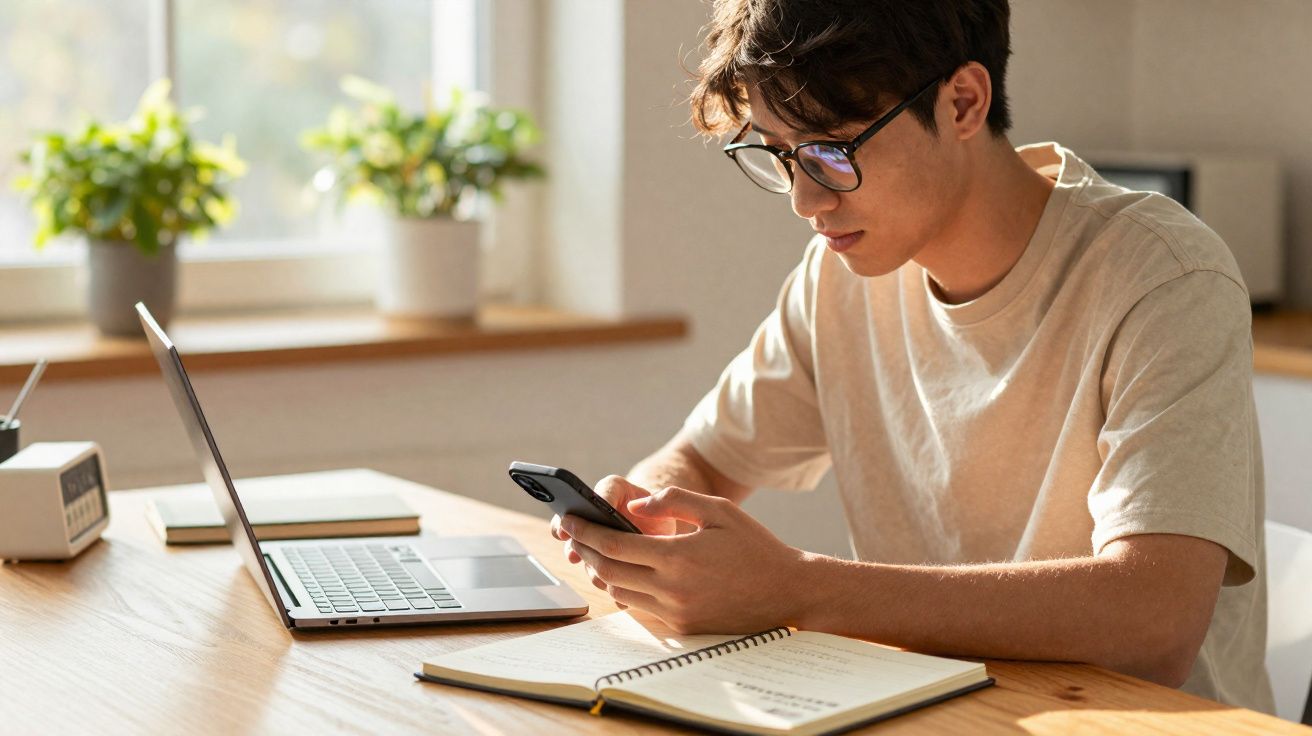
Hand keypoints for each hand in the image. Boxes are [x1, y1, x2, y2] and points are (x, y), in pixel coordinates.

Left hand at [560, 486, 807, 633]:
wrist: (788, 593)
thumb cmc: (754, 546)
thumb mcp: (718, 510)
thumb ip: (673, 501)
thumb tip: (633, 507)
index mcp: (678, 557)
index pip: (614, 545)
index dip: (585, 531)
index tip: (569, 519)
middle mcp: (671, 589)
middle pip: (607, 571)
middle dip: (583, 550)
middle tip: (572, 533)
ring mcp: (675, 612)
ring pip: (618, 592)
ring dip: (599, 571)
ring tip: (591, 551)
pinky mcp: (682, 627)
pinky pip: (640, 607)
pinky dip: (623, 589)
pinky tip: (621, 572)